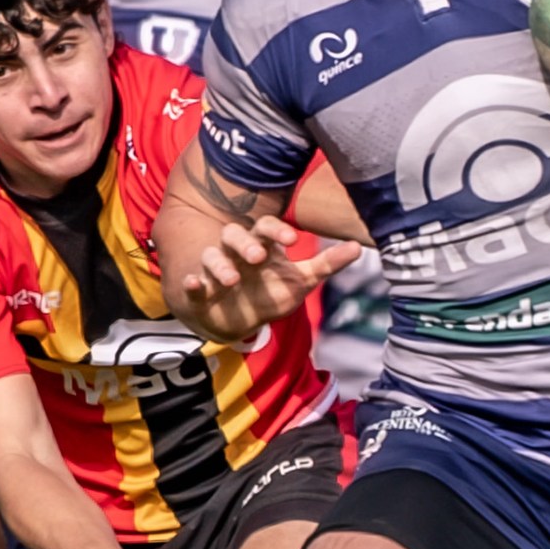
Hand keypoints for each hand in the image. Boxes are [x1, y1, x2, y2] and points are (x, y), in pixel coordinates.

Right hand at [177, 215, 361, 339]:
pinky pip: (191, 284)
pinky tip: (194, 283)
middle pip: (234, 235)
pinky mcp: (199, 292)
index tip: (293, 240)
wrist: (237, 320)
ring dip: (219, 266)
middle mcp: (235, 254)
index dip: (277, 230)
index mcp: (260, 246)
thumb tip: (358, 247)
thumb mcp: (301, 280)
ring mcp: (215, 271)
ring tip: (232, 279)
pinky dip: (192, 283)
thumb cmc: (269, 292)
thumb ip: (326, 264)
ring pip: (211, 257)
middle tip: (258, 256)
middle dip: (245, 244)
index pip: (266, 228)